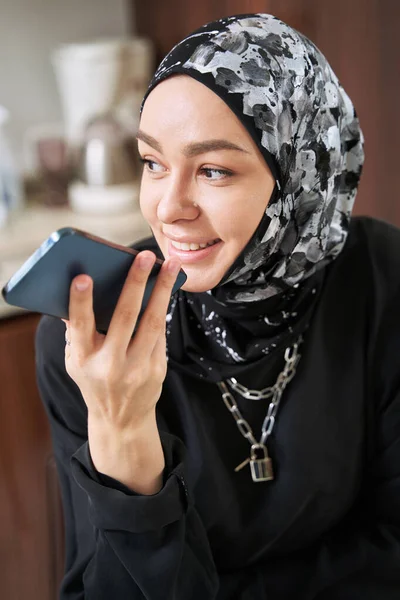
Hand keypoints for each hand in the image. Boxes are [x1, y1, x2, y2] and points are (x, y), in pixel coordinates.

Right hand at [63, 251, 180, 432]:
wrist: (122, 421)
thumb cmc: (95, 382)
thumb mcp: (76, 362)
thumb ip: (76, 333)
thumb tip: (76, 295)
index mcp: (83, 360)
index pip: (81, 327)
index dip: (81, 302)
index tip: (84, 277)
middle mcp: (111, 365)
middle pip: (126, 318)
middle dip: (136, 284)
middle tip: (146, 257)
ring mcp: (137, 369)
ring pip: (152, 322)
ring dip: (163, 290)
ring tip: (172, 265)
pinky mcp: (157, 370)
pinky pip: (161, 333)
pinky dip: (164, 308)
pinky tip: (169, 287)